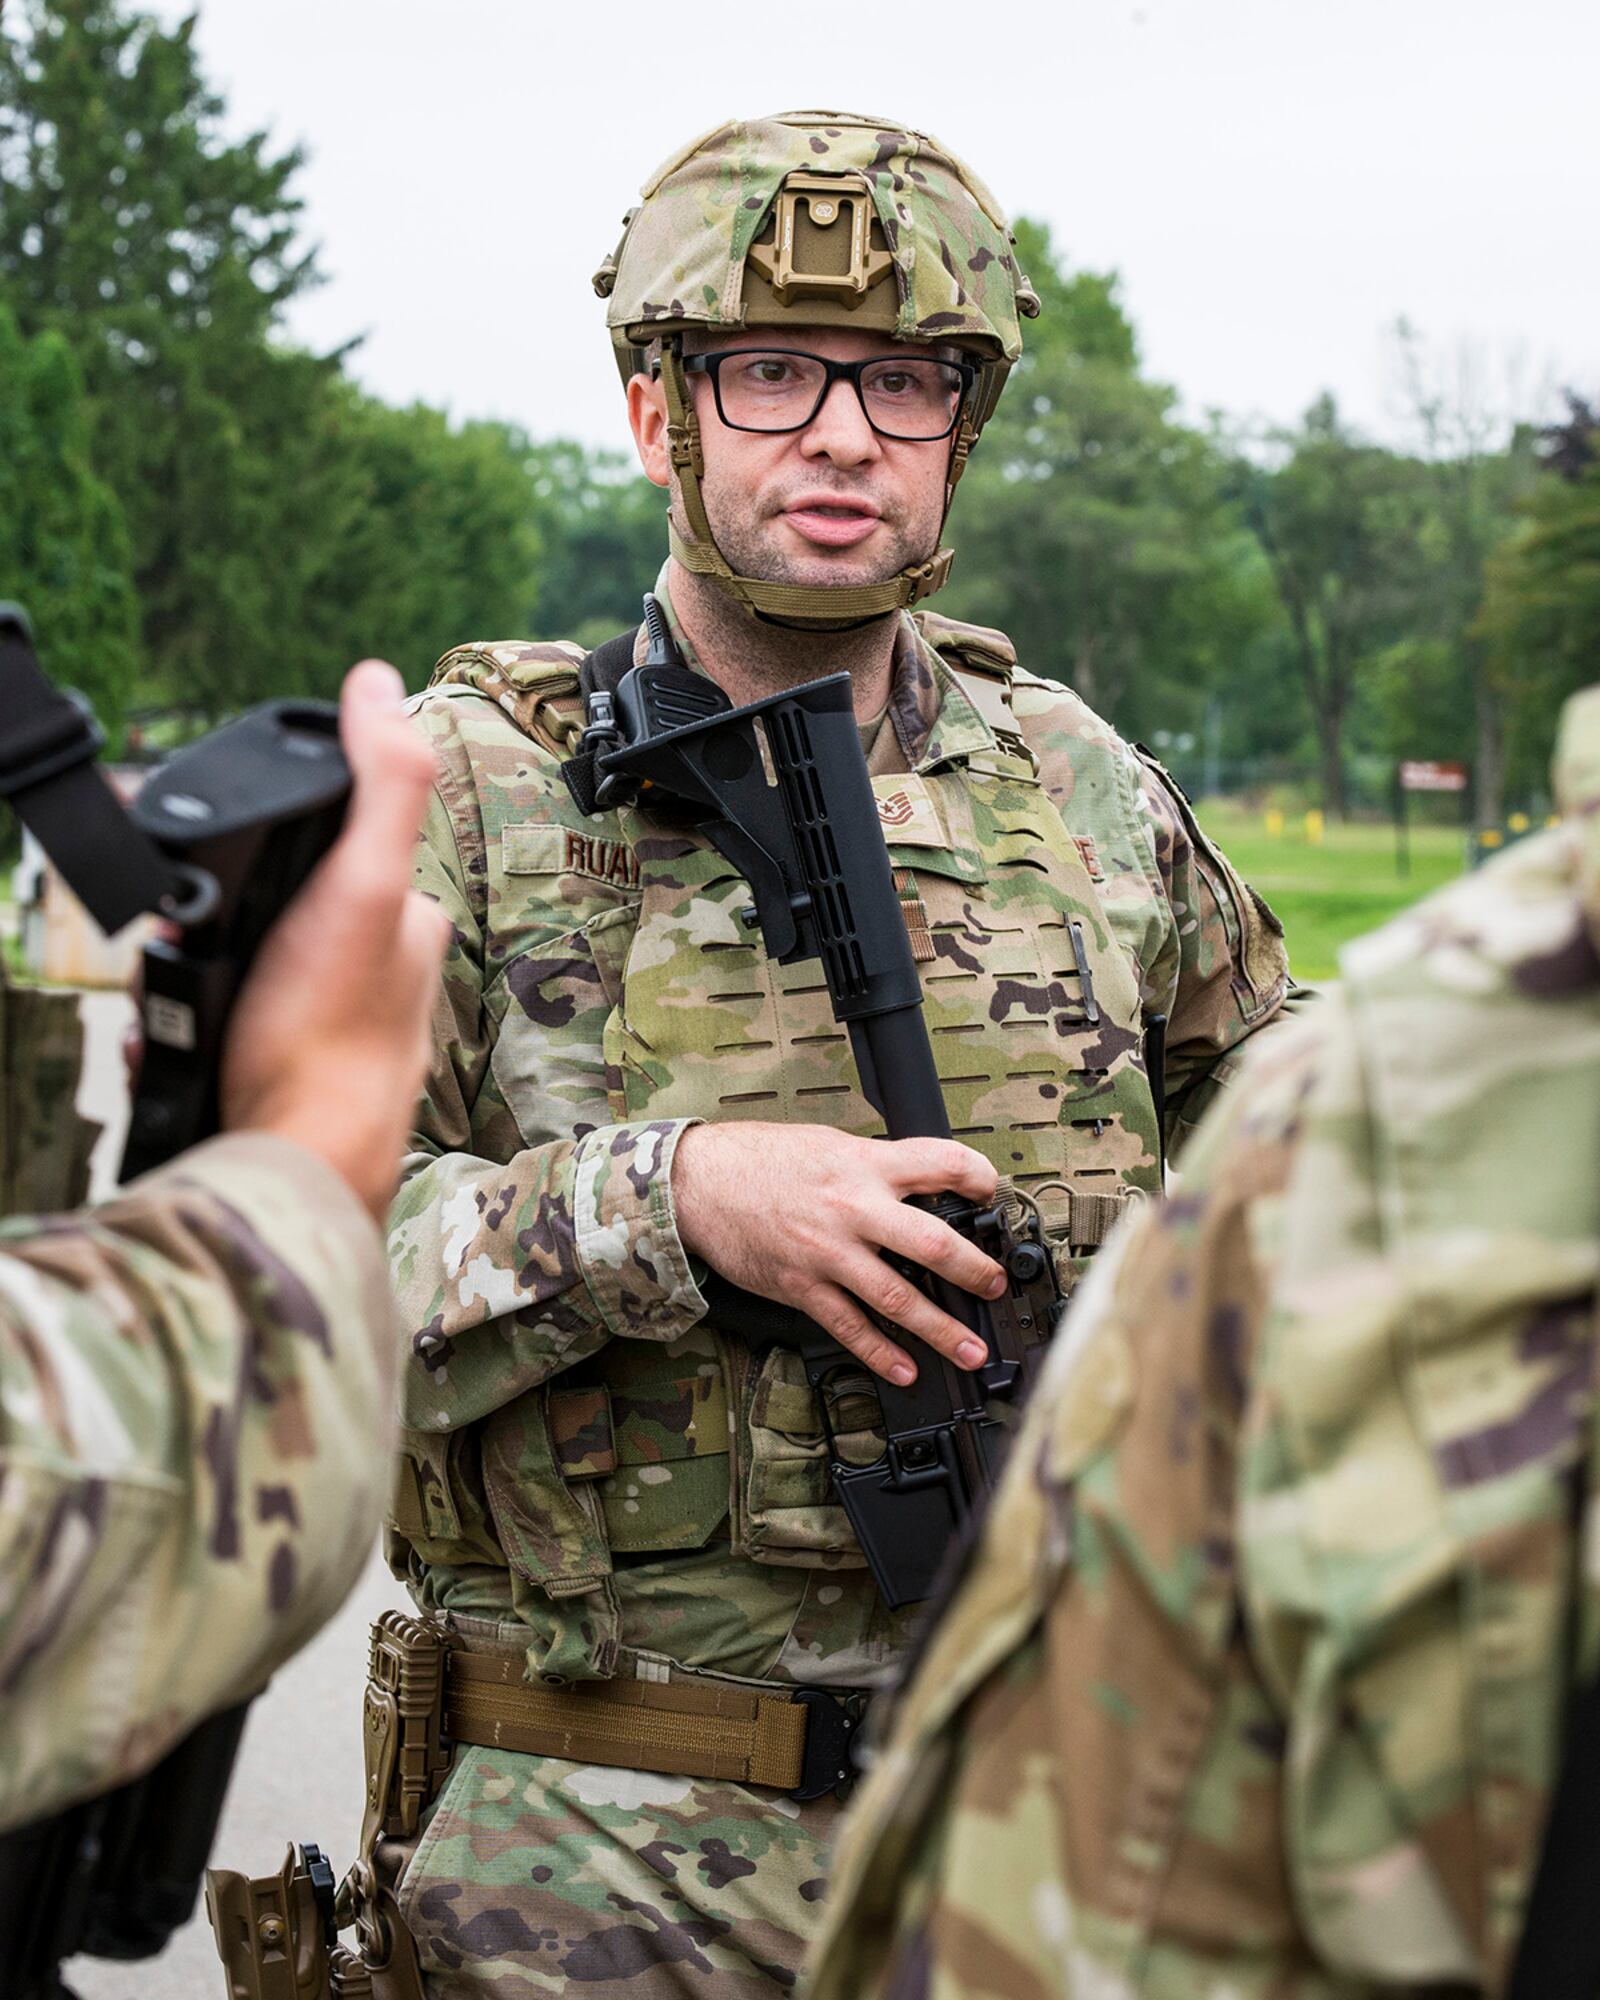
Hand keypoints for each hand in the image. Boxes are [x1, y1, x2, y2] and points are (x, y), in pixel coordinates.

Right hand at [220, 660, 449, 1220]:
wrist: (294, 1165)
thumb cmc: (326, 1029)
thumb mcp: (358, 883)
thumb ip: (380, 780)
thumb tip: (373, 681)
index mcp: (406, 922)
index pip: (328, 852)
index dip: (264, 859)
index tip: (217, 888)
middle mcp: (384, 975)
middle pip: (276, 914)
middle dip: (217, 931)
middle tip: (187, 959)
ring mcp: (337, 1031)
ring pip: (245, 973)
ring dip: (193, 983)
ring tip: (175, 1005)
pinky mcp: (292, 1077)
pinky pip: (226, 1033)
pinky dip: (189, 1034)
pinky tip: (176, 1044)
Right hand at [671, 1122, 1005, 1385]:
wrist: (700, 1181)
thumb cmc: (762, 1159)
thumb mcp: (829, 1144)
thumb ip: (876, 1166)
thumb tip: (921, 1182)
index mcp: (864, 1165)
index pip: (940, 1163)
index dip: (977, 1176)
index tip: (991, 1192)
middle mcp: (852, 1209)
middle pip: (931, 1243)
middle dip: (973, 1270)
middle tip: (995, 1287)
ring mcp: (827, 1253)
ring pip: (896, 1298)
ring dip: (939, 1330)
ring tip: (970, 1350)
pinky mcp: (801, 1286)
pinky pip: (848, 1326)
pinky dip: (878, 1353)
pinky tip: (903, 1369)